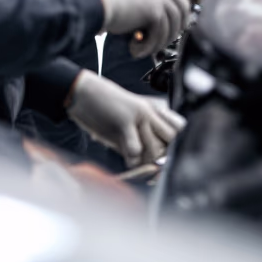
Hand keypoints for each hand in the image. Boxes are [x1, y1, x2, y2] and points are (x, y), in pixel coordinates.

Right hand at [66, 71, 185, 167]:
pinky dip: (132, 161)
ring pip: (156, 149)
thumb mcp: (128, 123)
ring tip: (135, 162)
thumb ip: (141, 142)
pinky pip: (136, 149)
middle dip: (163, 158)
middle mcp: (151, 112)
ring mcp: (139, 115)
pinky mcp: (125, 121)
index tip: (166, 158)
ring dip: (146, 162)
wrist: (82, 92)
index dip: (175, 145)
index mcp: (154, 110)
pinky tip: (126, 159)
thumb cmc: (103, 110)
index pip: (179, 128)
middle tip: (151, 166)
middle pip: (172, 141)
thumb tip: (153, 169)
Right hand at [85, 0, 191, 57]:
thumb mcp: (133, 0)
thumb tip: (163, 28)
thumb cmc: (105, 4)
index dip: (181, 15)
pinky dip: (150, 46)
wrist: (94, 2)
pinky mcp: (154, 10)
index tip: (176, 29)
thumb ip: (149, 8)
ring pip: (172, 25)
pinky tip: (136, 48)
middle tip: (164, 43)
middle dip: (177, 29)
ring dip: (160, 42)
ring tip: (146, 49)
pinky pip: (160, 34)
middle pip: (182, 9)